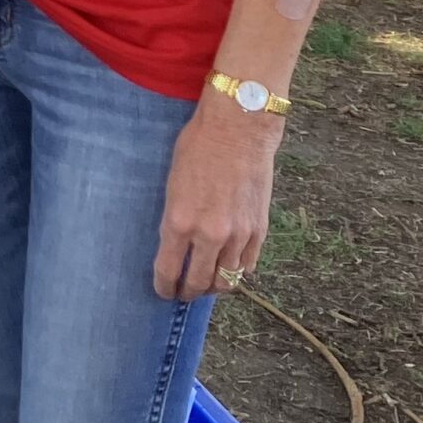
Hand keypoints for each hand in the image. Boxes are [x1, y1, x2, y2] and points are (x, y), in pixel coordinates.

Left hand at [152, 94, 278, 301]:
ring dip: (214, 286)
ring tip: (206, 284)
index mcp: (179, 222)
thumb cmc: (198, 147)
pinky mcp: (259, 231)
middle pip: (198, 283)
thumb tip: (175, 243)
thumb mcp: (172, 183)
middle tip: (183, 292)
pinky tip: (228, 267)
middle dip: (188, 292)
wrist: (238, 130)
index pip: (168, 270)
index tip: (163, 291)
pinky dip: (237, 272)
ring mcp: (238, 236)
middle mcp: (209, 235)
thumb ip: (175, 218)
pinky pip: (247, 266)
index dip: (164, 286)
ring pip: (226, 281)